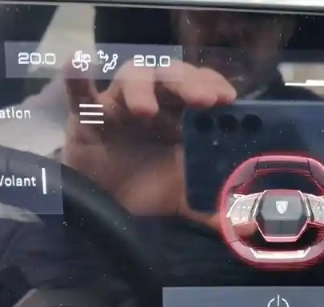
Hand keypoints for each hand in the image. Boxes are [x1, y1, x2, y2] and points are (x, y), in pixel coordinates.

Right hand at [62, 59, 235, 216]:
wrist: (104, 207)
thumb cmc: (148, 190)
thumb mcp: (185, 199)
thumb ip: (214, 207)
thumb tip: (246, 225)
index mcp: (182, 117)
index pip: (202, 86)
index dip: (214, 85)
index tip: (228, 99)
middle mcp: (155, 104)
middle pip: (172, 76)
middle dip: (188, 83)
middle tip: (204, 100)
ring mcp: (120, 107)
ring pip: (131, 77)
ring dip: (141, 87)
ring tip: (146, 110)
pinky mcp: (86, 118)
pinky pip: (79, 94)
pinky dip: (77, 79)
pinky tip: (77, 64)